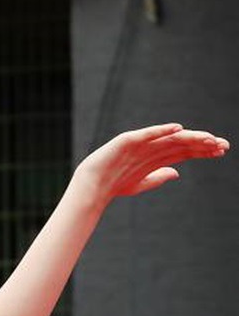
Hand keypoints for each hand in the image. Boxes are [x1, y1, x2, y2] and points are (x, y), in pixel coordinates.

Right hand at [72, 122, 229, 206]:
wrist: (92, 187)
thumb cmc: (113, 186)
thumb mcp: (140, 184)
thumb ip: (158, 177)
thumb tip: (177, 172)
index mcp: (156, 158)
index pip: (185, 150)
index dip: (203, 150)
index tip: (221, 150)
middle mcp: (151, 148)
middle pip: (182, 143)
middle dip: (203, 143)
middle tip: (223, 145)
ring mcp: (140, 143)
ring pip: (170, 138)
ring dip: (190, 138)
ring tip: (208, 139)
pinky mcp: (127, 141)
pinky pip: (147, 134)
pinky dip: (162, 130)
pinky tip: (178, 129)